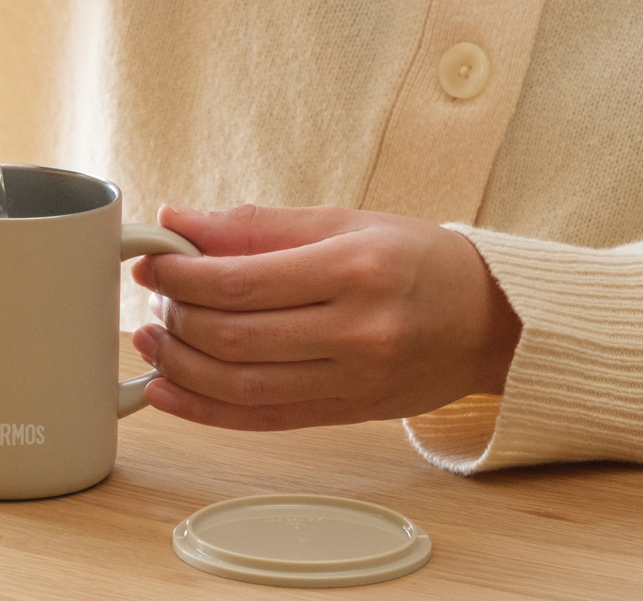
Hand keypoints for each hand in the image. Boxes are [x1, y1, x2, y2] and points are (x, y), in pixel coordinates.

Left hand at [128, 203, 522, 429]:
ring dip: (180, 367)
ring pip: (241, 386)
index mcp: (354, 269)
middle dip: (176, 318)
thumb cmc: (418, 261)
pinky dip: (205, 411)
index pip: (241, 280)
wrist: (491, 319)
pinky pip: (262, 420)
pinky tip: (167, 392)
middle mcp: (356, 329)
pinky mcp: (349, 414)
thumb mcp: (345, 222)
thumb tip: (178, 222)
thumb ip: (258, 226)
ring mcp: (354, 379)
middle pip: (235, 336)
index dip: (181, 276)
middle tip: (153, 298)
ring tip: (150, 343)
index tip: (151, 263)